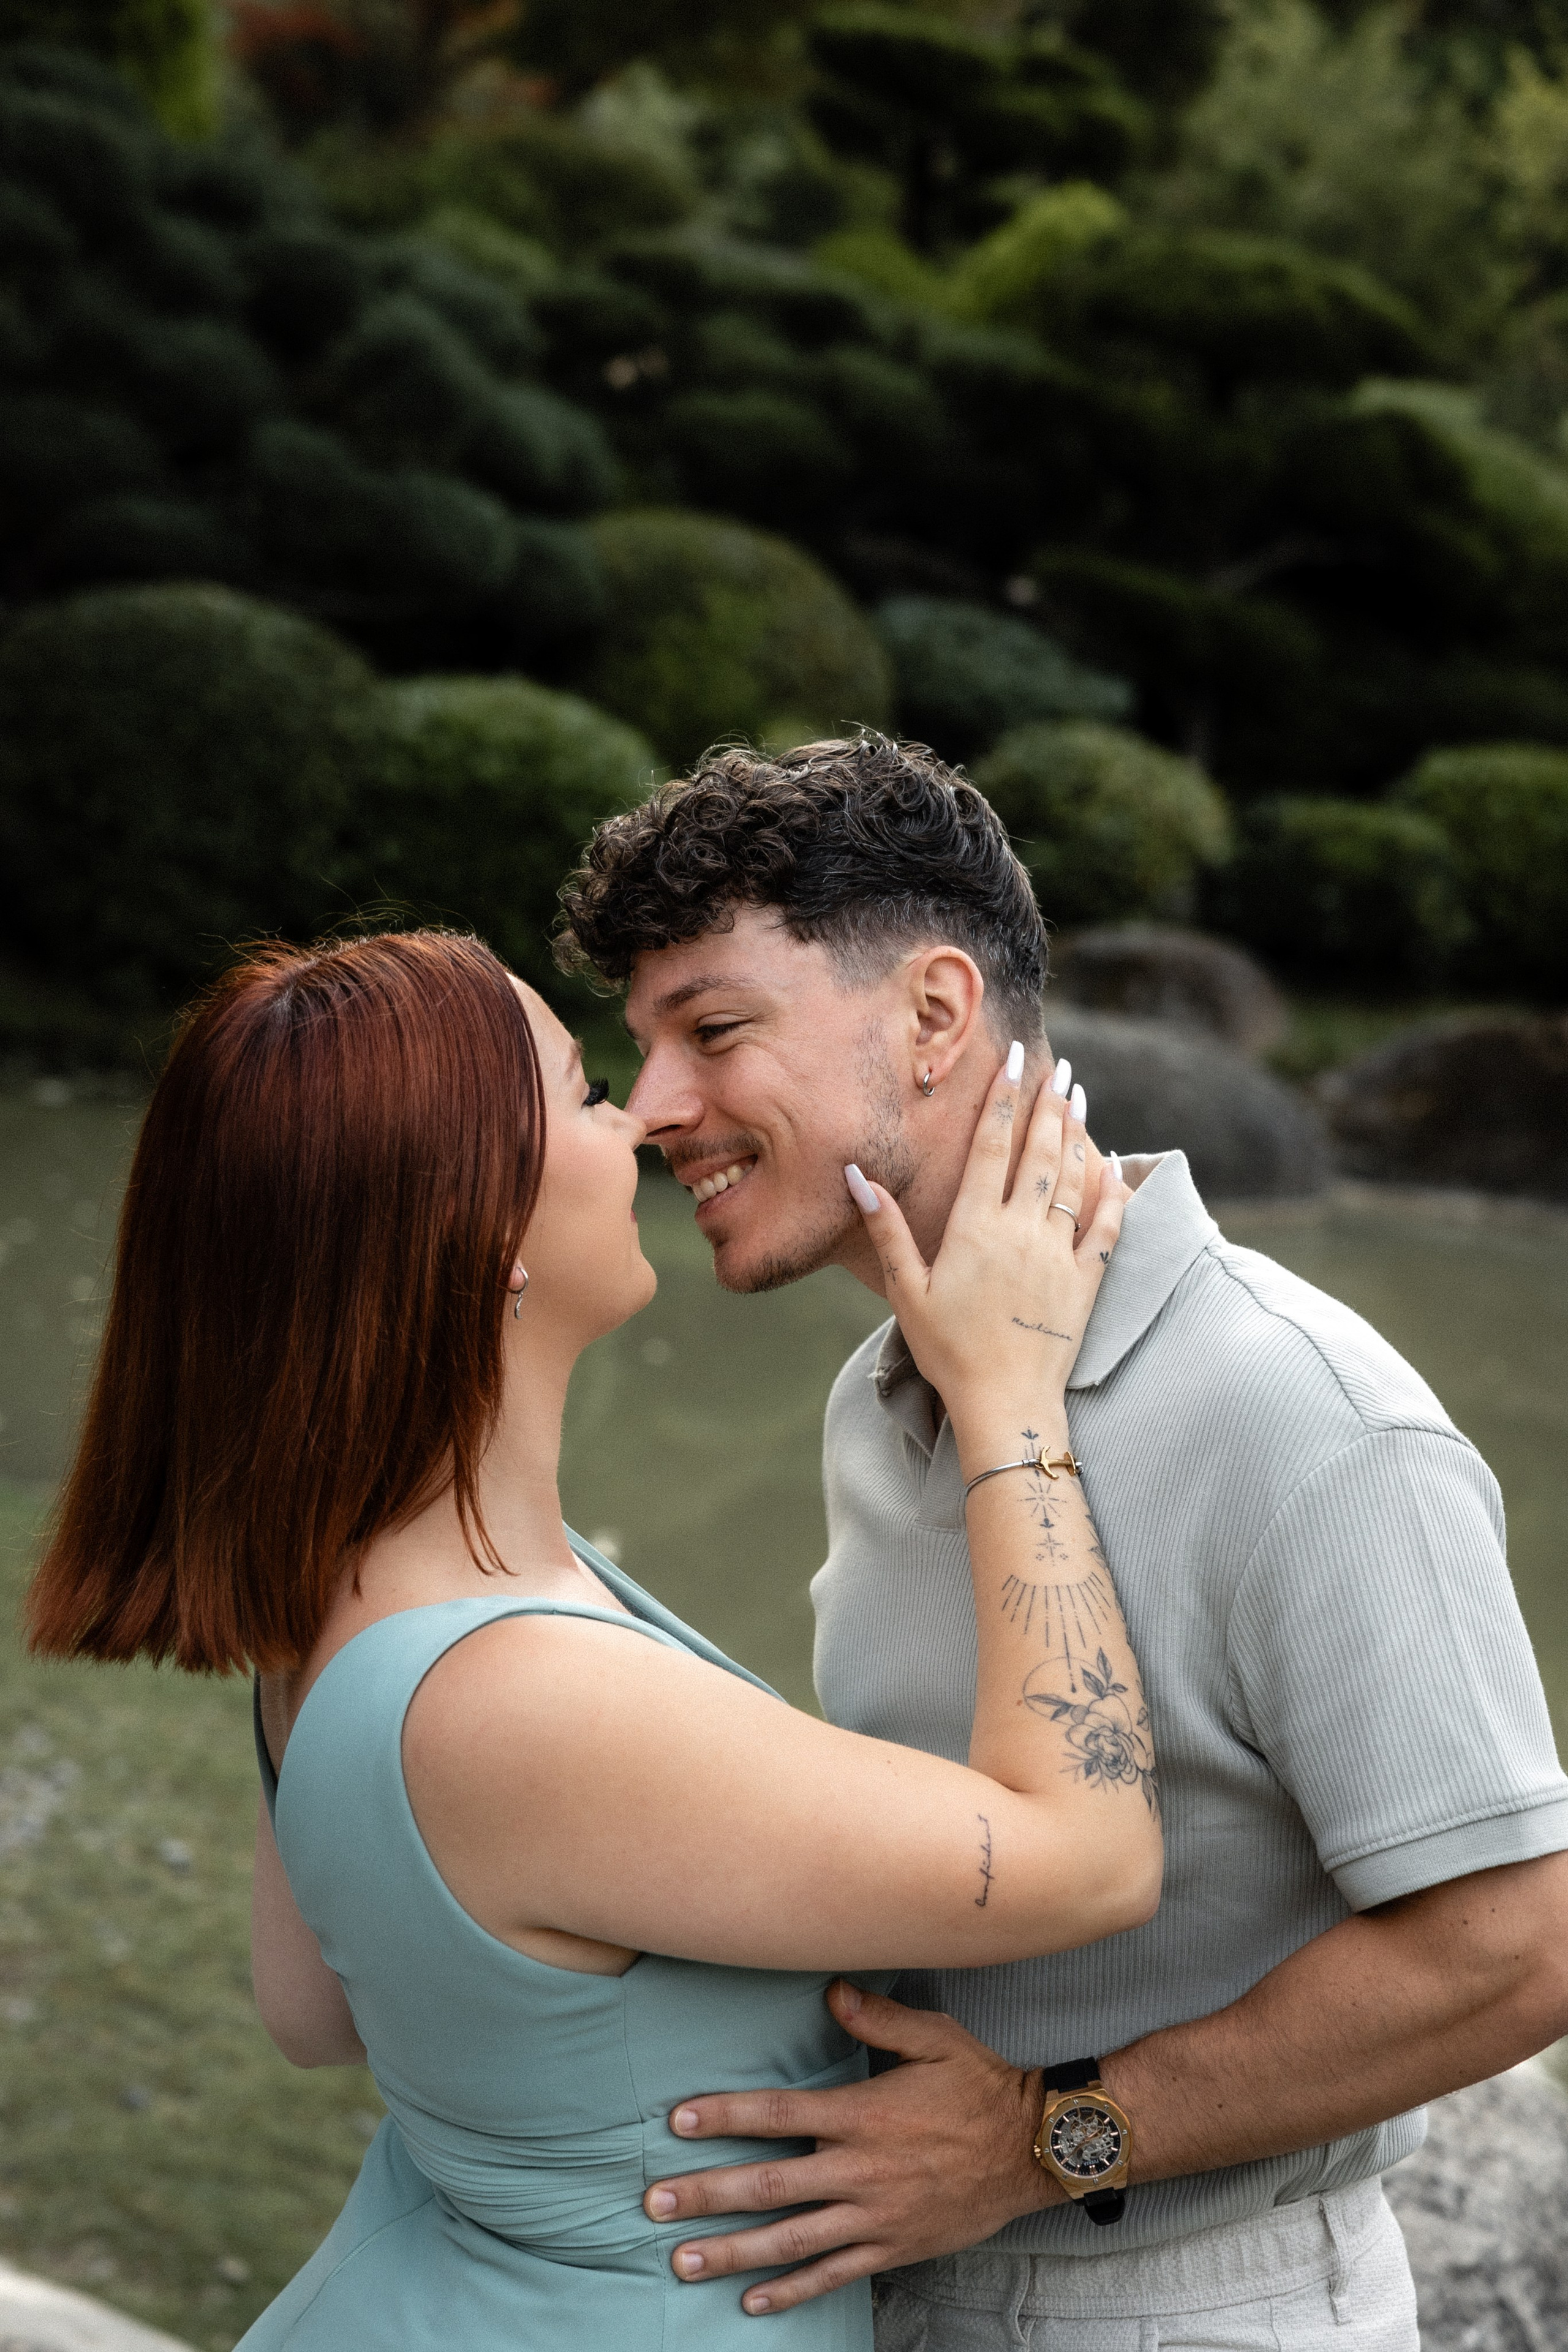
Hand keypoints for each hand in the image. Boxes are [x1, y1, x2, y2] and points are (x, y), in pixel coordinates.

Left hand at [643, 1981, 1058, 2314]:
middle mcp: (860, 2171)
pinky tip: (752, 2302)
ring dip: (732, 2251)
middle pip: (768, 2185)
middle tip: (654, 2202)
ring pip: (791, 2240)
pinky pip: (833, 2274)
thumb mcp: (936, 2037)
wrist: (1034, 2149)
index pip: (778, 2115)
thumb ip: (878, 2017)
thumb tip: (830, 1991)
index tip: (676, 2120)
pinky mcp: (893, 2247)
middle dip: (706, 2194)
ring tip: (682, 2260)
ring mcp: (875, 2216)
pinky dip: (791, 2291)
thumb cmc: (982, 2085)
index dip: (724, 2117)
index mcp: (862, 2114)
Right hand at [847, 1049, 1122, 1460]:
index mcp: (975, 1228)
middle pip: (1038, 1153)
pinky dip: (1111, 1193)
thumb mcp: (907, 1292)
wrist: (1007, 1404)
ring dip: (1076, 1134)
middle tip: (1057, 1065)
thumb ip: (887, 1230)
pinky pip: (1105, 1226)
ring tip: (1080, 1096)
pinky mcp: (1086, 1281)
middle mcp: (1021, 1232)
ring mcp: (1059, 1254)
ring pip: (1072, 1180)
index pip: (990, 1148)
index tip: (1011, 1062)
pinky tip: (1114, 1166)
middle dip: (1047, 1103)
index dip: (1001, 1100)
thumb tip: (858, 1175)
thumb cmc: (949, 1352)